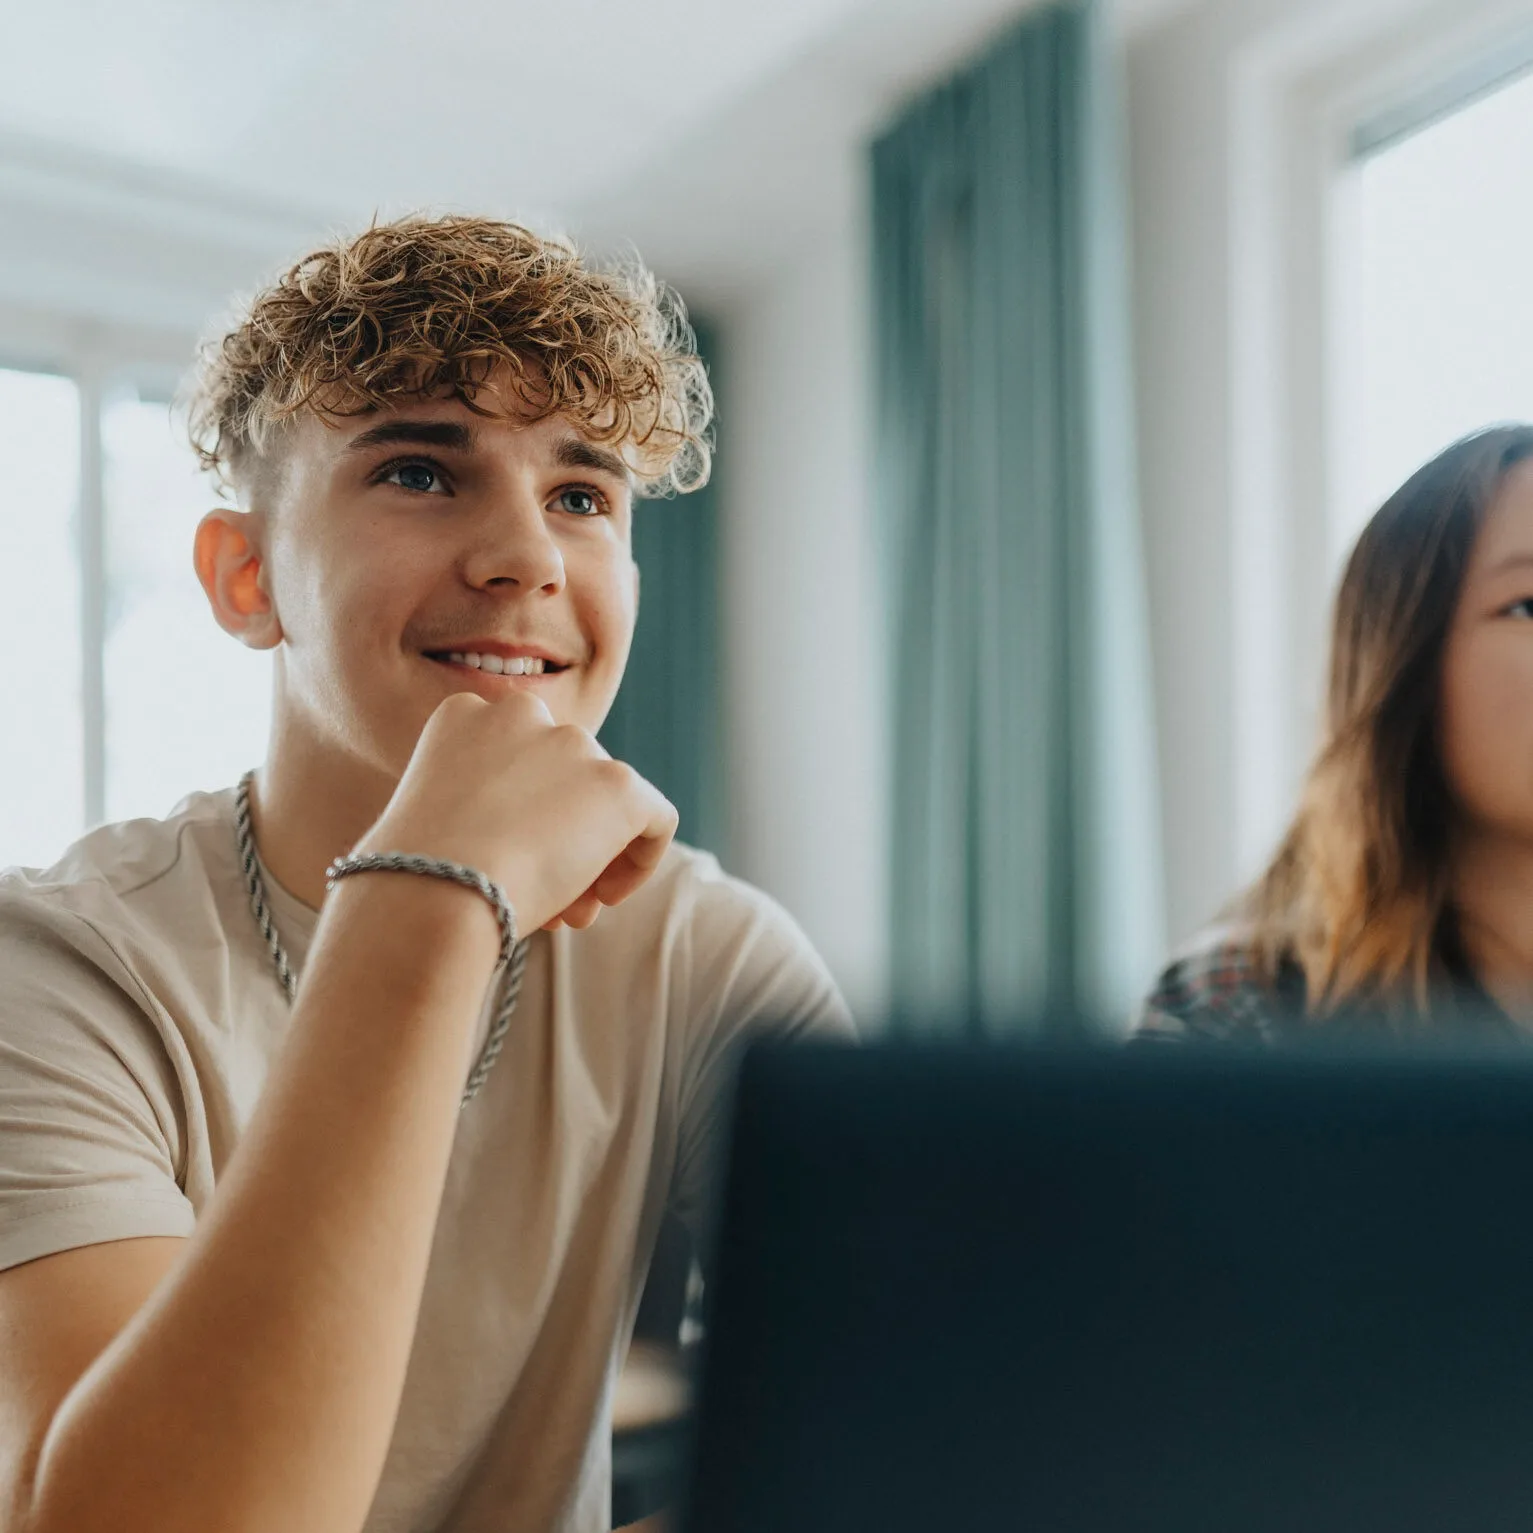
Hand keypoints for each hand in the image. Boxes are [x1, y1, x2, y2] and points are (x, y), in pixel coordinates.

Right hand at [355, 692, 676, 934]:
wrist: (434, 891)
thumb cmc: (416, 877)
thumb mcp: (434, 821)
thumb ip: (482, 808)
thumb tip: (537, 841)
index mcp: (466, 715)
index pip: (519, 760)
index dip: (524, 816)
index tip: (509, 862)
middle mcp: (522, 714)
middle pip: (565, 780)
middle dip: (563, 839)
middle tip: (551, 897)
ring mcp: (574, 745)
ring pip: (605, 803)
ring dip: (592, 857)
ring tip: (570, 912)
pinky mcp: (618, 783)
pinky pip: (655, 817)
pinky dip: (641, 858)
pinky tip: (608, 898)